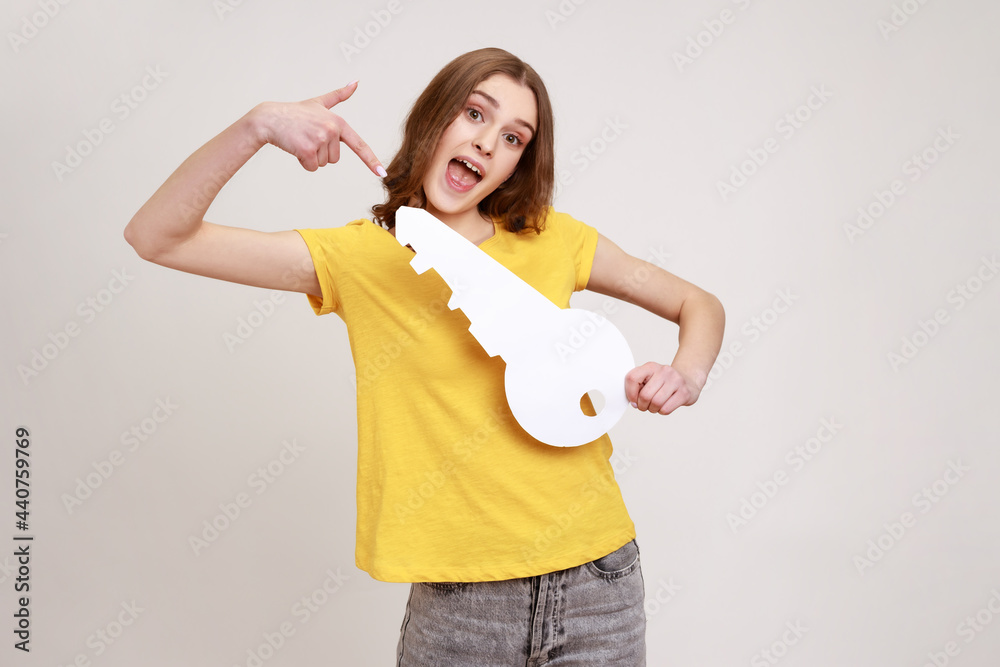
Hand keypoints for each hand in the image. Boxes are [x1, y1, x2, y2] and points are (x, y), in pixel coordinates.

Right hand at [252, 81, 384, 174]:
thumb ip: (339, 95)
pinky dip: (302, 162)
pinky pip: (311, 167)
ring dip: (311, 156)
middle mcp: (332, 130)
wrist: (270, 118)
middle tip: (307, 137)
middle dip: (320, 152)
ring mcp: (320, 140)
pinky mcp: (307, 150)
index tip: (381, 172)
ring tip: (300, 139)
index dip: (371, 160)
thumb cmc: (294, 112)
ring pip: (322, 164)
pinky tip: (295, 147)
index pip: (359, 144)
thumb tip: (356, 82)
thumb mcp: (319, 103)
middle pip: (334, 159)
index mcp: (338, 122)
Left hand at [625, 361, 700, 414]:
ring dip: (652, 409)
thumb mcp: (649, 378)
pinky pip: (666, 409)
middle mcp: (664, 371)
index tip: (633, 400)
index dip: (630, 393)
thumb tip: (633, 401)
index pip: (632, 378)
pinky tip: (664, 406)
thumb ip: (638, 386)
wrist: (688, 380)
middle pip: (645, 395)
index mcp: (651, 366)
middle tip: (645, 406)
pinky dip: (662, 411)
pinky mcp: (684, 393)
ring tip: (654, 406)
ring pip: (655, 403)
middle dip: (642, 405)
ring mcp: (676, 381)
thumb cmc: (664, 382)